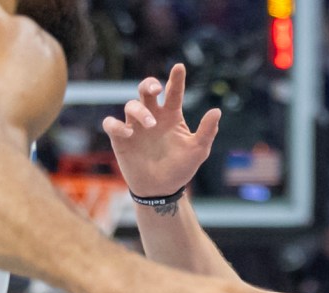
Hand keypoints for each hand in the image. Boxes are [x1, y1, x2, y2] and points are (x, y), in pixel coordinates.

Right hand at [101, 66, 220, 198]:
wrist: (161, 189)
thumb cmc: (180, 168)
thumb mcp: (198, 151)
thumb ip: (207, 131)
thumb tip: (217, 111)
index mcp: (171, 116)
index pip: (174, 93)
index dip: (176, 79)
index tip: (180, 67)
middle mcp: (152, 116)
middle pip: (146, 90)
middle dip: (148, 84)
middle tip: (156, 88)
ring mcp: (135, 126)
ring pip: (131, 105)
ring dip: (140, 111)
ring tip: (150, 124)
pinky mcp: (120, 138)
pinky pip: (111, 124)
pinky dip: (116, 125)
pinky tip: (127, 132)